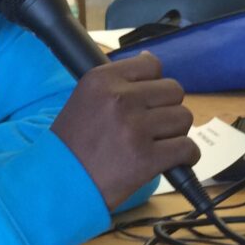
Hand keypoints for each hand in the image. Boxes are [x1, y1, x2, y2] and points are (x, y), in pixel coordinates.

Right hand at [51, 52, 199, 209]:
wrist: (57, 183)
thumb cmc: (71, 143)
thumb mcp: (85, 98)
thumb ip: (118, 81)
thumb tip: (151, 61)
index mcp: (102, 80)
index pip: (152, 65)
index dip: (154, 83)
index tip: (147, 99)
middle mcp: (119, 99)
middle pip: (173, 90)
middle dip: (167, 108)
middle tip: (153, 125)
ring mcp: (134, 128)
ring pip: (183, 117)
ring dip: (176, 132)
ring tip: (158, 143)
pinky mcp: (146, 158)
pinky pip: (187, 147)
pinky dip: (186, 155)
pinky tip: (174, 159)